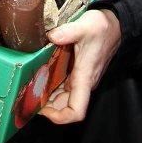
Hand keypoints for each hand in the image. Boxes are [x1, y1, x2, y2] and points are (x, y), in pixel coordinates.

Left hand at [39, 9, 121, 124]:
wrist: (114, 24)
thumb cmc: (102, 28)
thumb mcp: (85, 26)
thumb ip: (68, 31)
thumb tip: (51, 36)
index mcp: (84, 78)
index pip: (76, 111)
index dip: (60, 117)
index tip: (42, 110)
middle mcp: (83, 83)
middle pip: (64, 108)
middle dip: (46, 107)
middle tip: (27, 96)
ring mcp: (80, 79)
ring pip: (62, 98)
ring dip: (47, 97)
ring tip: (29, 87)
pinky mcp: (78, 73)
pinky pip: (63, 87)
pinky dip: (51, 87)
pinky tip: (39, 77)